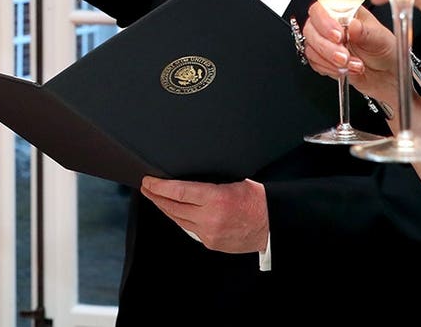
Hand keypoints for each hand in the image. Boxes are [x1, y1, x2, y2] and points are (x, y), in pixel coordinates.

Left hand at [139, 176, 268, 253]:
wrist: (274, 224)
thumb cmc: (258, 199)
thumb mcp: (235, 181)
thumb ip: (209, 183)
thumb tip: (186, 176)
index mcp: (216, 198)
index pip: (178, 192)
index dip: (159, 186)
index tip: (148, 181)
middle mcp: (210, 218)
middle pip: (173, 207)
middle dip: (156, 197)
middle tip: (146, 188)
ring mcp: (210, 233)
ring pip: (178, 220)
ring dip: (165, 208)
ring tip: (155, 198)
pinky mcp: (212, 243)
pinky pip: (189, 230)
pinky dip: (180, 219)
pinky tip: (174, 212)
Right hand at [303, 3, 399, 110]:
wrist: (387, 75)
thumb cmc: (386, 51)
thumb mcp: (381, 38)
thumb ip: (366, 32)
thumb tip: (352, 25)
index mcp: (345, 12)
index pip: (321, 9)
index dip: (324, 22)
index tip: (338, 36)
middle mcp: (332, 25)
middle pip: (311, 29)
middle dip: (327, 47)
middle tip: (345, 56)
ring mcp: (326, 42)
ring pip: (311, 48)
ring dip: (330, 60)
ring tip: (352, 64)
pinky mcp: (323, 58)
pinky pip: (314, 62)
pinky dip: (329, 69)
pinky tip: (346, 69)